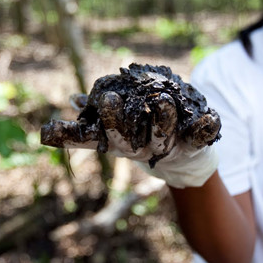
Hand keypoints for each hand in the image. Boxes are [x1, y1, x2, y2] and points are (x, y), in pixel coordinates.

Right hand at [42, 89, 220, 187]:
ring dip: (162, 118)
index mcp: (120, 141)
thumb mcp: (122, 127)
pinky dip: (206, 128)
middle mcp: (140, 147)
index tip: (52, 125)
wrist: (185, 163)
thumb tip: (73, 99)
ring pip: (162, 134)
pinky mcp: (194, 145)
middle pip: (125, 137)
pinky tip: (210, 118)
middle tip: (107, 100)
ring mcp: (168, 147)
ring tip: (162, 100)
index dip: (74, 134)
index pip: (92, 138)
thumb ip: (100, 114)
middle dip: (115, 120)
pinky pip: (201, 137)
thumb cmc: (147, 137)